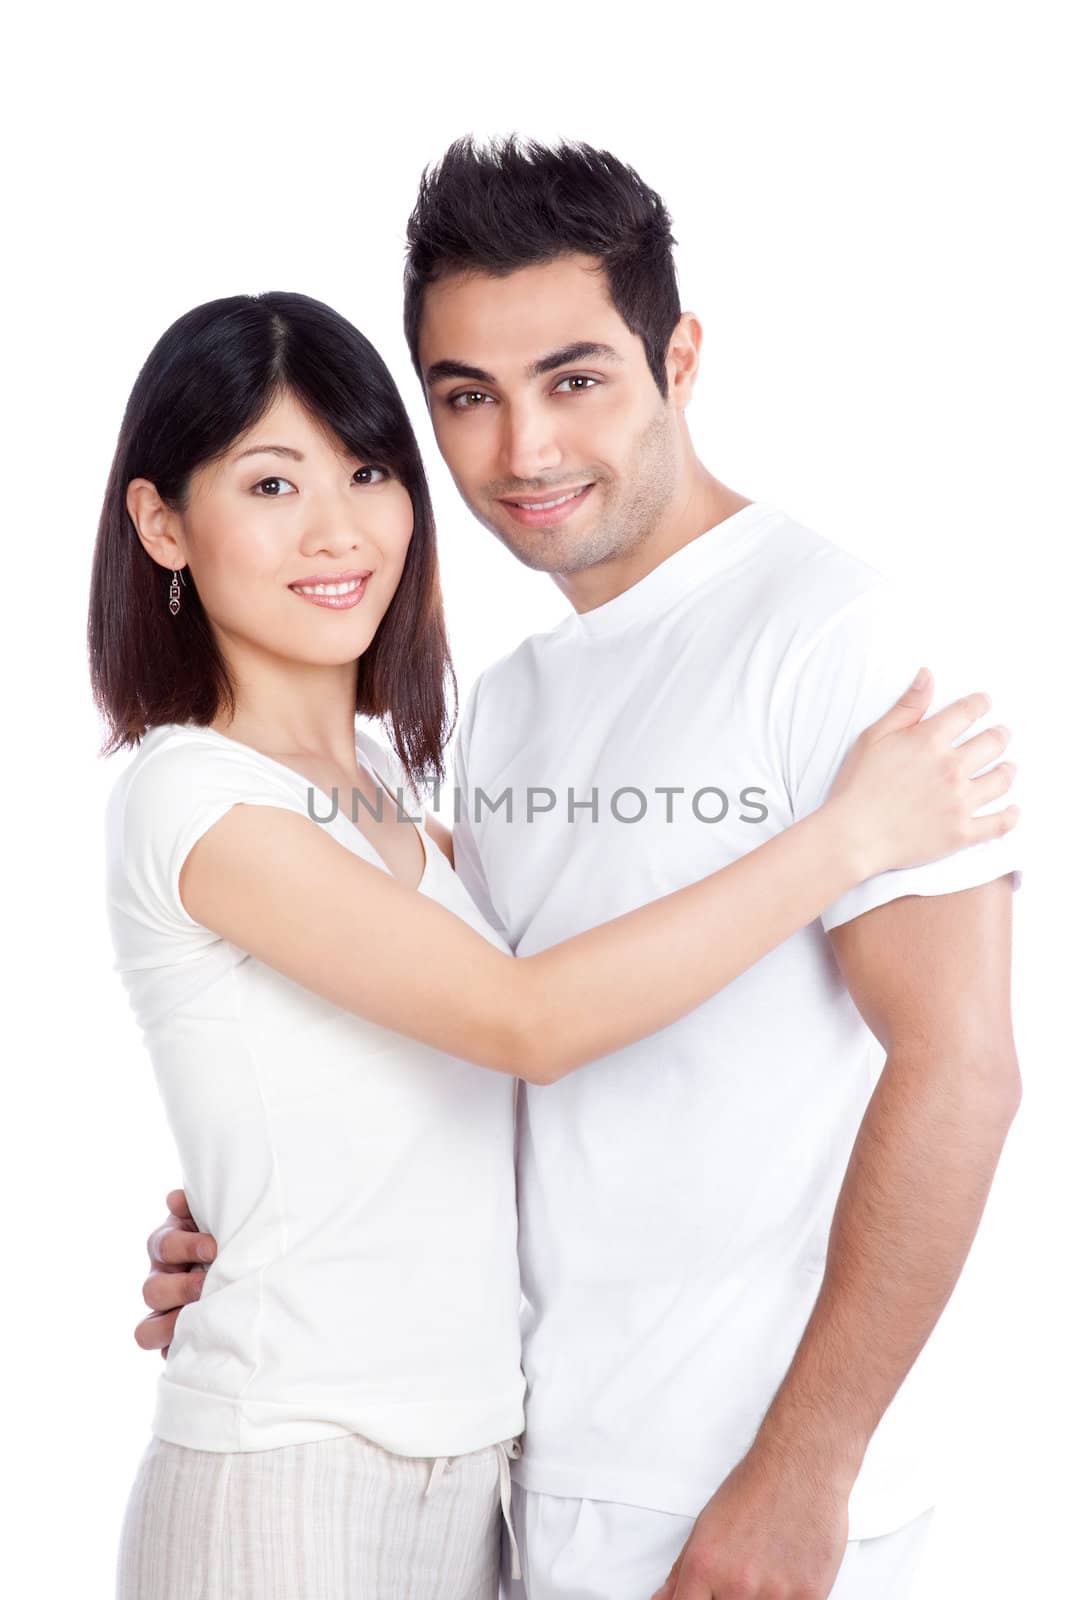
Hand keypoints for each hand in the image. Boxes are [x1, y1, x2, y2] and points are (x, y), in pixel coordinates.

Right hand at [134, 1188, 216, 1359]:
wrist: (252, 1264)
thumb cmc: (230, 1237)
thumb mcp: (216, 1218)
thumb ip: (197, 1206)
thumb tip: (174, 1200)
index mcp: (168, 1247)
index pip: (161, 1245)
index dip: (184, 1246)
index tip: (213, 1248)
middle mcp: (161, 1281)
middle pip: (151, 1290)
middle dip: (181, 1288)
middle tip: (208, 1286)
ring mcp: (165, 1315)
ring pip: (146, 1331)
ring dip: (171, 1326)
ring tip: (201, 1321)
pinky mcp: (176, 1343)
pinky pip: (166, 1356)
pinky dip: (179, 1353)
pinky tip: (205, 1347)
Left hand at [649, 1443, 849, 1599]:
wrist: (800, 1465)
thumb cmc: (755, 1488)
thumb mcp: (706, 1525)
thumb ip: (681, 1572)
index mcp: (704, 1567)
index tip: (704, 1598)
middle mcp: (736, 1586)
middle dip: (728, 1597)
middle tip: (741, 1572)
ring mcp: (774, 1596)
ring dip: (761, 1597)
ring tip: (767, 1567)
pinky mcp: (809, 1598)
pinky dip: (787, 1596)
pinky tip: (788, 1573)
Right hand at [826, 669, 1017, 877]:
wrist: (853, 835)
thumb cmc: (857, 786)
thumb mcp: (874, 737)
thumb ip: (907, 707)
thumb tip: (928, 676)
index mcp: (930, 741)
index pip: (967, 713)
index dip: (980, 704)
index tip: (985, 703)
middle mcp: (952, 768)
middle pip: (992, 743)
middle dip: (1000, 735)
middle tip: (1002, 735)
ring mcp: (960, 801)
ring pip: (1001, 780)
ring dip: (1008, 770)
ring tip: (1009, 767)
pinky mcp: (962, 832)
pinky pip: (999, 823)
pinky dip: (1010, 815)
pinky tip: (1013, 810)